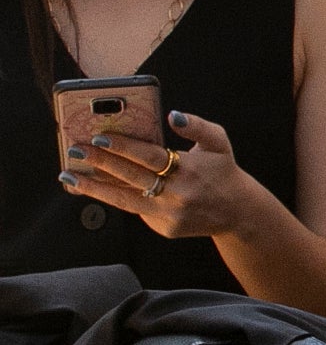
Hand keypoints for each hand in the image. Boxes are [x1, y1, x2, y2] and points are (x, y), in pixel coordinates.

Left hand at [63, 109, 259, 241]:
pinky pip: (136, 211)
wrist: (238, 212)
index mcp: (189, 170)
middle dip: (101, 163)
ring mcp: (170, 214)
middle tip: (77, 150)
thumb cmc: (223, 172)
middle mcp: (178, 194)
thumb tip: (172, 116)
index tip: (100, 137)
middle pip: (131, 177)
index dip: (124, 147)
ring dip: (93, 188)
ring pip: (124, 200)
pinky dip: (115, 199)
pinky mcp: (165, 228)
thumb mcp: (219, 143)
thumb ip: (197, 126)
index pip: (149, 157)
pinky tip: (95, 188)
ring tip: (69, 177)